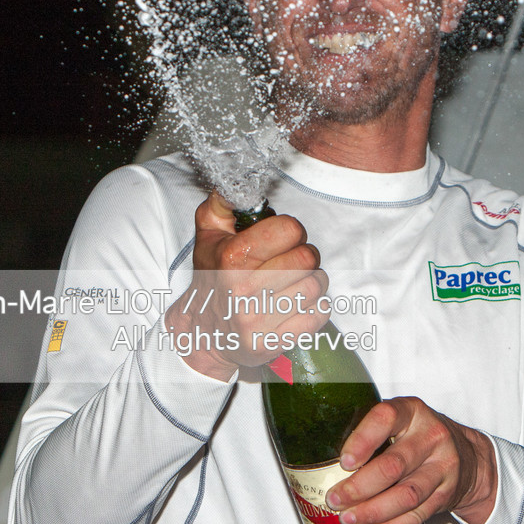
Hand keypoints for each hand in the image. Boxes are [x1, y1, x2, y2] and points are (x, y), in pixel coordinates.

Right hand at [164, 193, 327, 380]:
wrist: (204, 332)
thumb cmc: (213, 277)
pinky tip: (294, 305)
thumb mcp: (209, 234)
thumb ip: (224, 201)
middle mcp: (243, 290)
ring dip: (310, 281)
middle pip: (307, 257)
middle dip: (303, 255)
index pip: (290, 230)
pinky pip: (319, 314)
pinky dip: (314, 307)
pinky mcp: (273, 343)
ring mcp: (258, 320)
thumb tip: (239, 180)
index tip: (280, 238)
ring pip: (316, 285)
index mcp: (231, 258)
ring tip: (291, 283)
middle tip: (289, 261)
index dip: (290, 230)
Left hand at [324, 396, 497, 523]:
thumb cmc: (418, 436)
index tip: (343, 462)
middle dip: (360, 487)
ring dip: (373, 512)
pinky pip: (416, 517)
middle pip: (393, 466)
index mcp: (412, 411)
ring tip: (348, 519)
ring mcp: (442, 467)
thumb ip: (369, 432)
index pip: (386, 418)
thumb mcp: (400, 421)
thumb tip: (316, 459)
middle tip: (334, 499)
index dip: (363, 440)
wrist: (468, 456)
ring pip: (406, 495)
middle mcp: (430, 436)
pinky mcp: (445, 495)